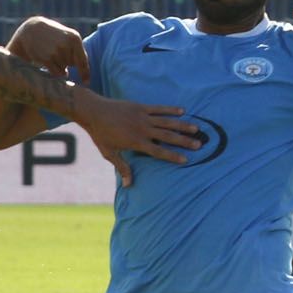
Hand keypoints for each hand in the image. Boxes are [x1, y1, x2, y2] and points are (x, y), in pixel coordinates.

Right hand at [4, 15, 88, 83]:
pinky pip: (55, 72)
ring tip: (51, 53)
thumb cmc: (53, 35)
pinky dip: (54, 70)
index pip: (83, 60)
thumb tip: (78, 75)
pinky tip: (48, 60)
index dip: (85, 73)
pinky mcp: (46, 59)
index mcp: (74, 38)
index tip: (86, 83)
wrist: (32, 30)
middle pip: (72, 64)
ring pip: (63, 69)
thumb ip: (77, 52)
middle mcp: (66, 45)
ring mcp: (56, 52)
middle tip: (57, 50)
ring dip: (58, 65)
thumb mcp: (68, 37)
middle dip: (67, 61)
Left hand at [70, 92, 203, 187]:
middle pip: (167, 136)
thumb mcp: (109, 153)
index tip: (185, 160)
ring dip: (182, 125)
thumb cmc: (100, 134)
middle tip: (199, 144)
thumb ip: (122, 167)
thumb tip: (129, 185)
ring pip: (167, 122)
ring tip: (196, 129)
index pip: (158, 151)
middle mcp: (142, 129)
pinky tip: (182, 111)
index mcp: (136, 142)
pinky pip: (159, 108)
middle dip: (183, 141)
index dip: (172, 156)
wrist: (93, 112)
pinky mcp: (140, 106)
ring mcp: (142, 117)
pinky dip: (171, 109)